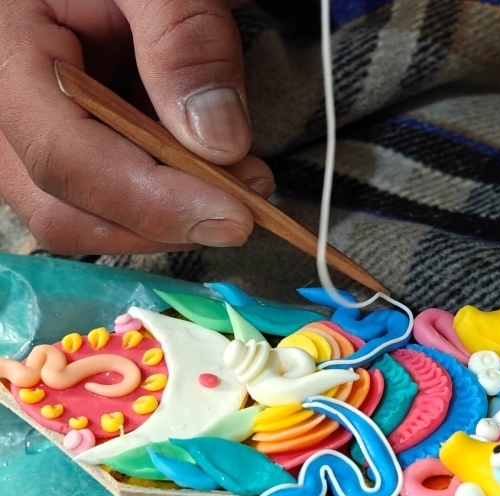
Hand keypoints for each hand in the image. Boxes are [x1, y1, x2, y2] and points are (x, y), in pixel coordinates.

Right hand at [0, 0, 273, 254]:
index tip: (235, 216)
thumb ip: (184, 42)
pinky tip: (208, 174)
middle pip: (67, 206)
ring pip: (83, 212)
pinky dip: (162, 198)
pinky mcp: (66, 139)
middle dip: (165, 221)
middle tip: (248, 204)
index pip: (65, 158)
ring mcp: (31, 130)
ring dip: (167, 217)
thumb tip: (221, 142)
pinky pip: (103, 193)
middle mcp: (5, 106)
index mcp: (6, 53)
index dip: (153, 201)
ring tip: (238, 185)